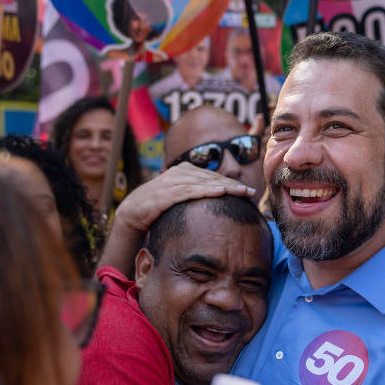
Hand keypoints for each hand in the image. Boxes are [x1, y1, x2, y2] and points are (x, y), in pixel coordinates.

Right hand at [100, 163, 255, 274]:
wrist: (134, 213)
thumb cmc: (161, 208)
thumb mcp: (181, 198)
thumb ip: (197, 196)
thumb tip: (220, 203)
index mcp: (186, 170)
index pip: (214, 177)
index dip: (232, 183)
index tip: (249, 192)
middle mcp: (180, 172)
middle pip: (212, 178)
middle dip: (233, 185)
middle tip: (251, 192)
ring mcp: (173, 180)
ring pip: (204, 183)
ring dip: (225, 187)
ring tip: (242, 192)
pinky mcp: (166, 192)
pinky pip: (190, 191)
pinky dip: (206, 190)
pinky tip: (220, 192)